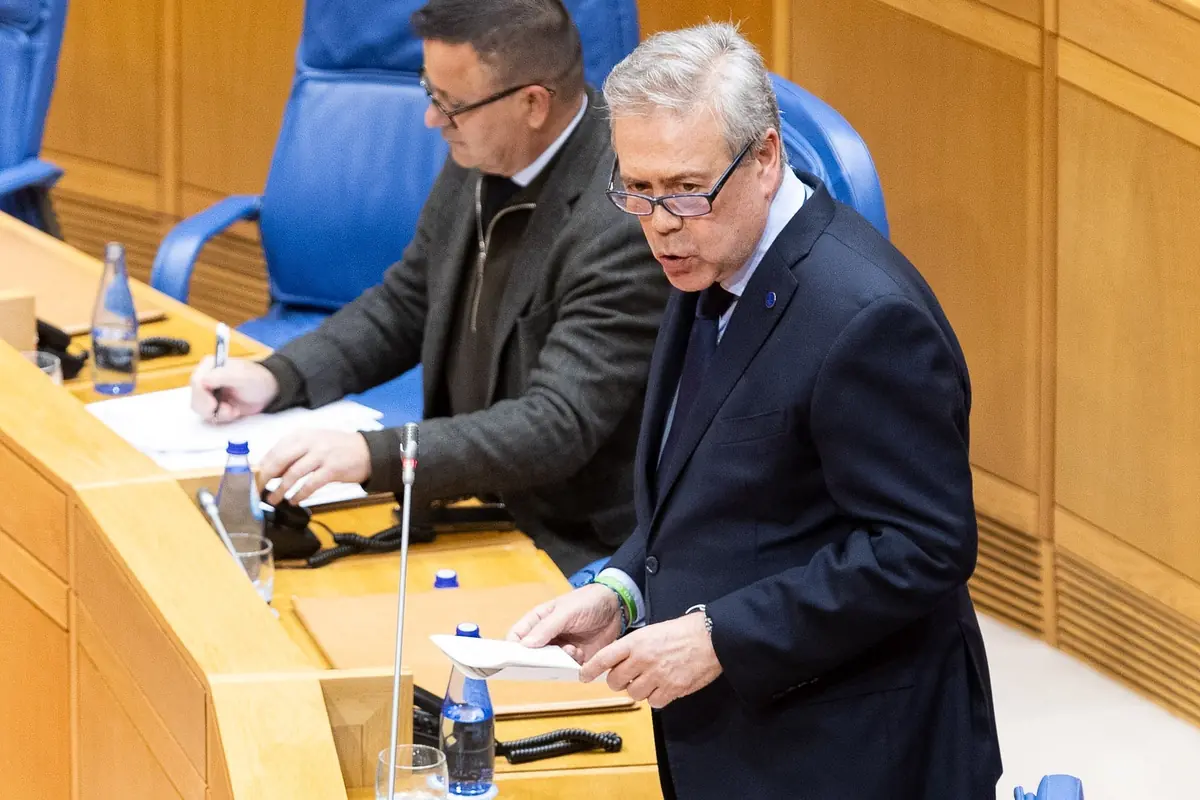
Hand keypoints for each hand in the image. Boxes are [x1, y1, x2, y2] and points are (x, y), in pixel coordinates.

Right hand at [191, 357, 278, 422]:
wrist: (268, 392)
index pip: (196, 382)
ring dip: (217, 413)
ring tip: (233, 410)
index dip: (202, 395)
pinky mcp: (214, 404)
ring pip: (200, 409)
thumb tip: (202, 381)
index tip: (214, 404)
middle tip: (227, 408)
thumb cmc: (257, 380)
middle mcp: (205, 378)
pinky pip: (209, 416)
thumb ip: (222, 376)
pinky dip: (221, 417)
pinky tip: (233, 412)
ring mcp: (208, 392)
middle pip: (195, 398)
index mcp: (209, 365)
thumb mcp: (242, 376)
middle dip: (211, 408)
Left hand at [260, 430, 370, 504]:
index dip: (262, 467)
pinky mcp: (332, 469)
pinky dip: (299, 494)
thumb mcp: (314, 443)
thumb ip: (293, 453)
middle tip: (258, 491)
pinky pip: (310, 484)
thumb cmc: (338, 448)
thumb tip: (269, 470)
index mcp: (302, 435)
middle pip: (279, 461)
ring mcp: (321, 455)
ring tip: (274, 499)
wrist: (368, 451)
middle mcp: (310, 442)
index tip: (254, 480)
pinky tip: (294, 500)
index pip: (275, 450)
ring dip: (280, 489)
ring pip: (293, 474)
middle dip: (265, 478)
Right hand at [507, 583, 622, 663]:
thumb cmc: (587, 601)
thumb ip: (546, 627)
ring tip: (571, 650)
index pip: (517, 637)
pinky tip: (581, 653)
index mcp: (537, 621)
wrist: (617, 606)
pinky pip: (567, 669)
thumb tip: (525, 645)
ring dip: (558, 662)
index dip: (512, 649)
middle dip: (537, 660)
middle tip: (547, 659)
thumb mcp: (566, 611)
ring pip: (549, 665)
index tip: (513, 659)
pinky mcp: (576, 657)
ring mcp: (560, 648)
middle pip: (531, 655)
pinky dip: (572, 664)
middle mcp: (546, 637)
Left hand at [581, 613, 721, 708]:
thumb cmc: (684, 631)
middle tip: (627, 677)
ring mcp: (657, 676)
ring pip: (634, 693)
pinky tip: (663, 687)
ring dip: (638, 689)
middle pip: (615, 681)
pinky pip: (653, 702)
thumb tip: (620, 662)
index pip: (605, 658)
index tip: (584, 675)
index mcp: (636, 642)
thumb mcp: (653, 631)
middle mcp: (643, 659)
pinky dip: (656, 698)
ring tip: (651, 680)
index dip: (591, 669)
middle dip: (618, 681)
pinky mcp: (671, 689)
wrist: (711, 637)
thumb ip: (635, 647)